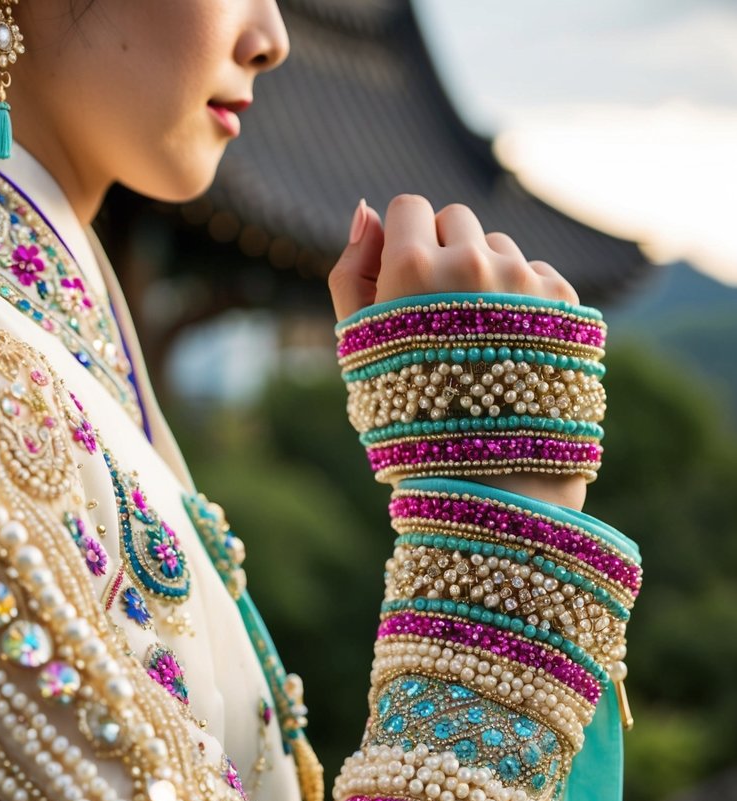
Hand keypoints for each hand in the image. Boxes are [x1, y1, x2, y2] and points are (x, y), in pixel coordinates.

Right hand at [329, 195, 586, 510]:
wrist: (488, 478)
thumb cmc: (410, 417)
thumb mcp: (362, 349)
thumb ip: (350, 274)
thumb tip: (366, 211)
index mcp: (414, 268)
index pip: (409, 208)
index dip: (403, 243)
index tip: (405, 284)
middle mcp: (473, 263)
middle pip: (455, 219)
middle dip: (445, 255)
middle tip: (441, 319)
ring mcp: (524, 281)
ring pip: (498, 246)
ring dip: (485, 278)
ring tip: (478, 342)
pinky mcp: (564, 303)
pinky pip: (536, 274)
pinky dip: (523, 303)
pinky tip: (510, 350)